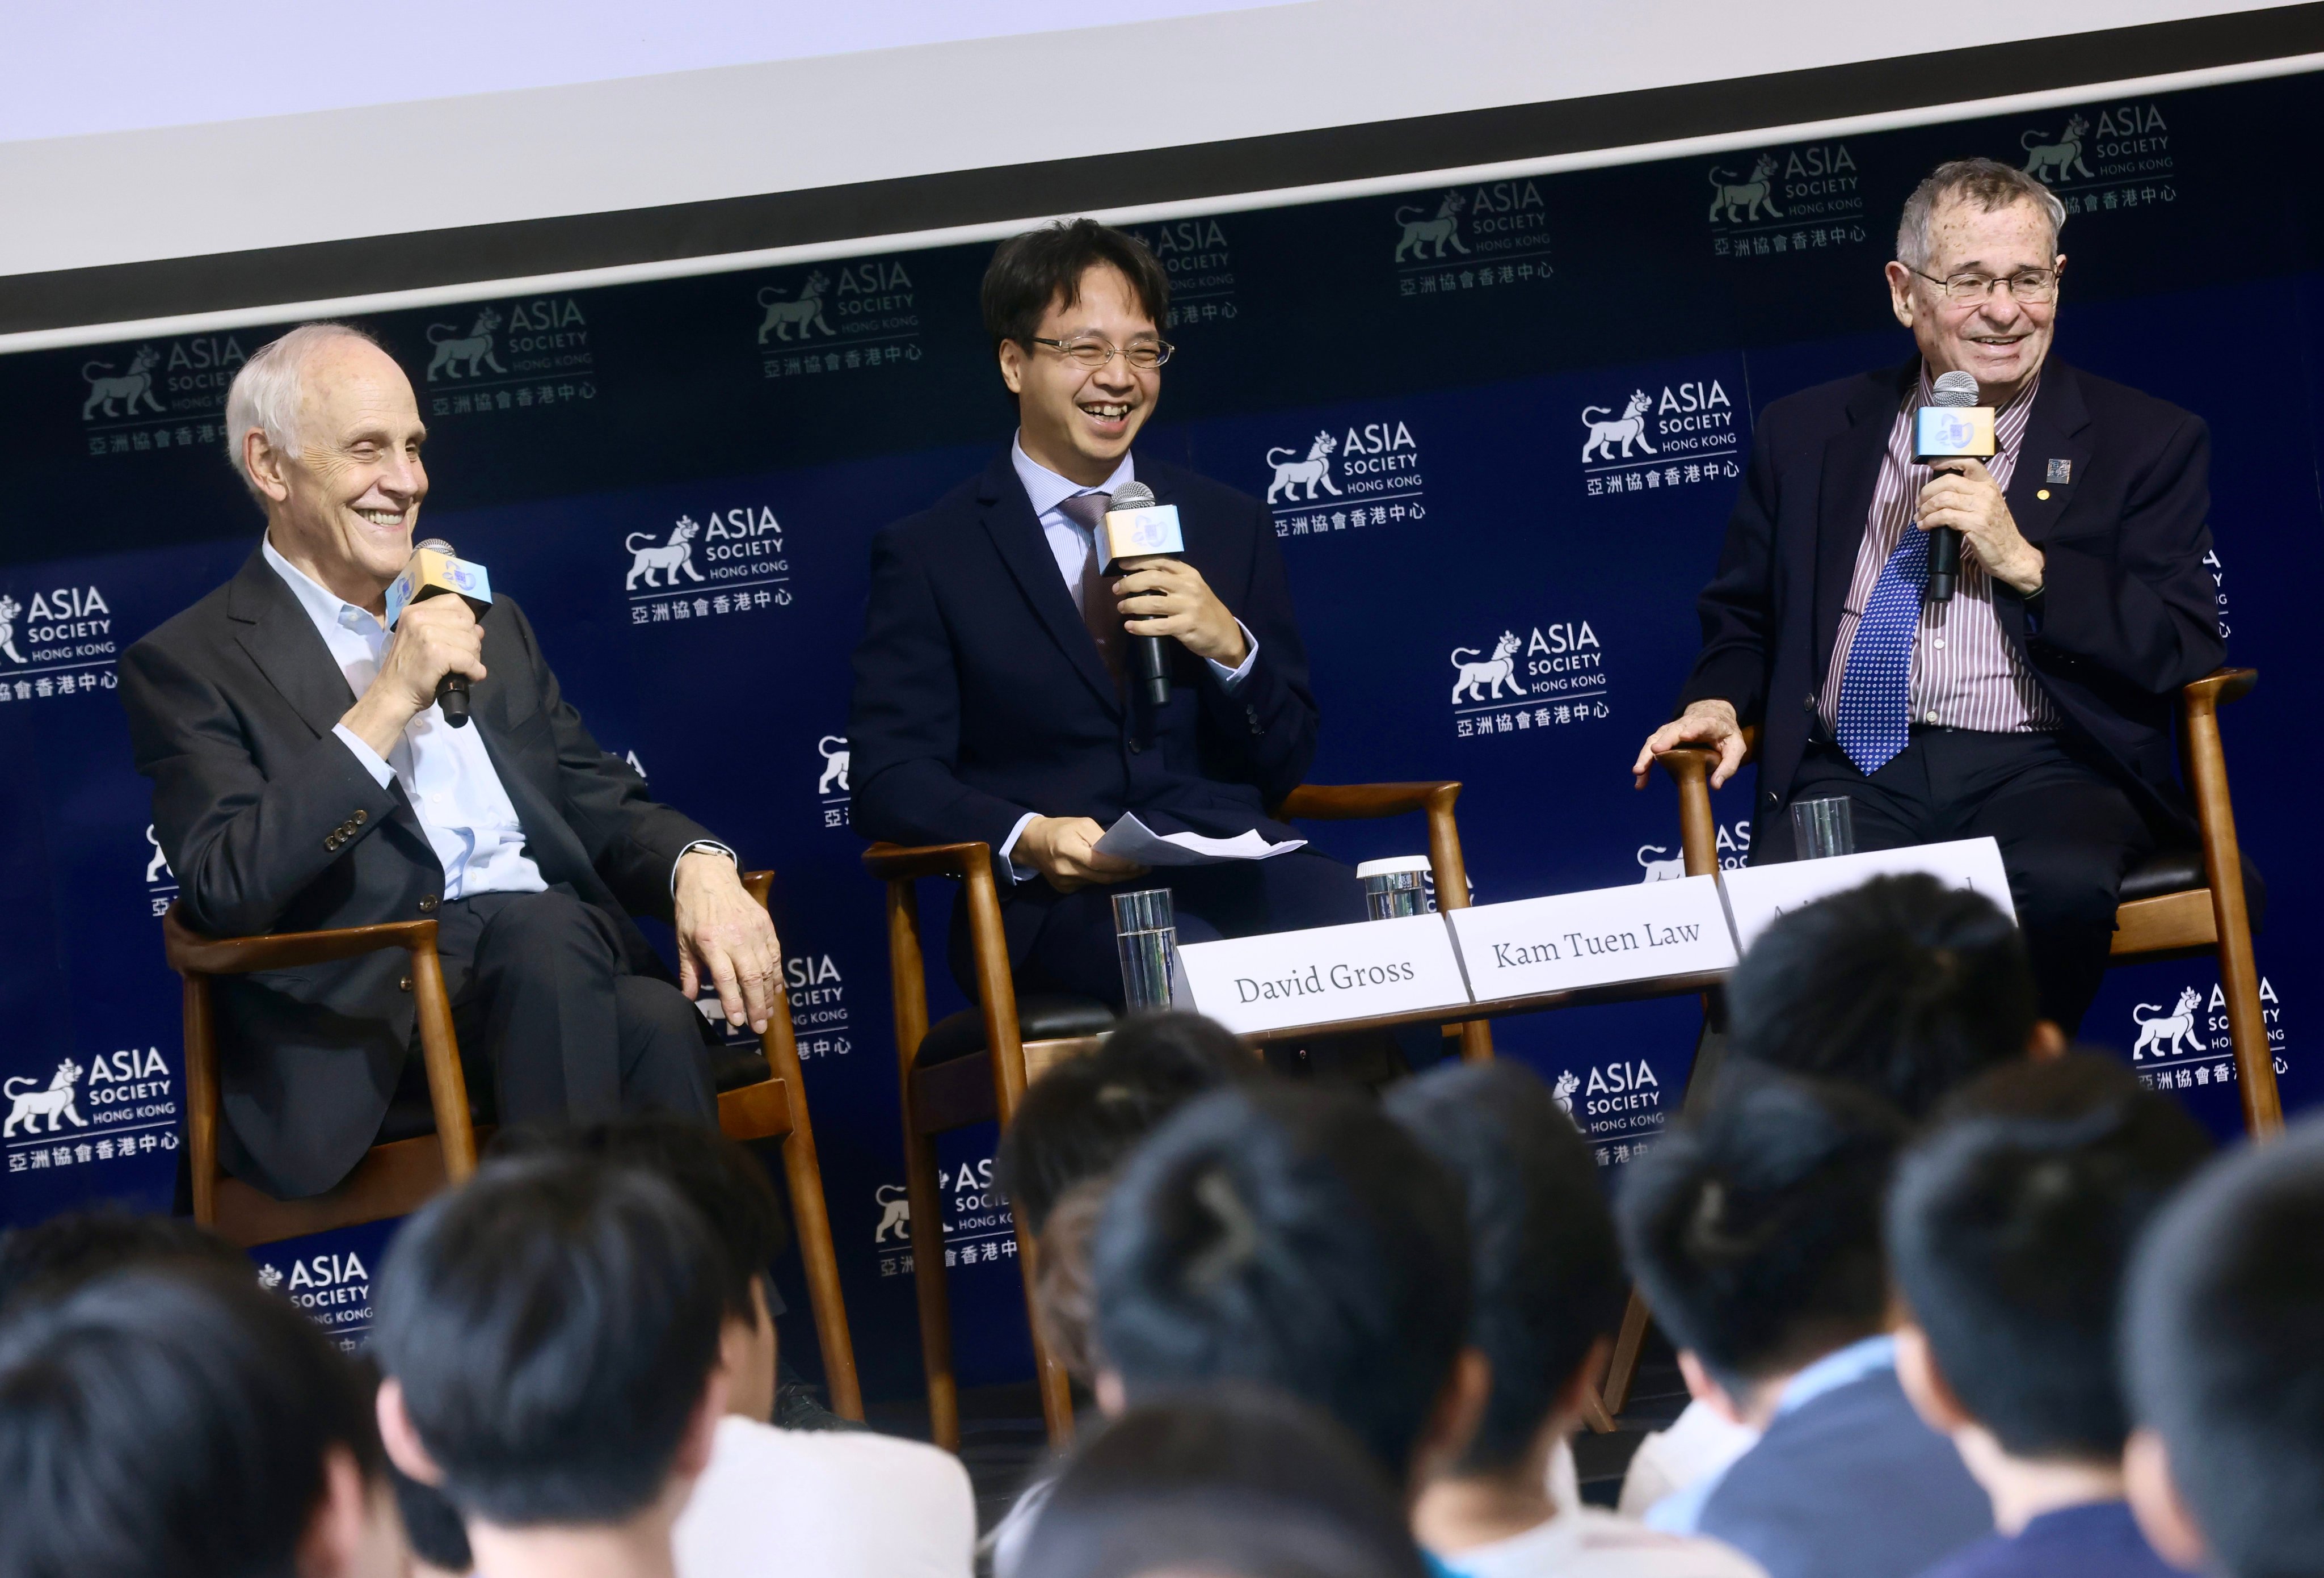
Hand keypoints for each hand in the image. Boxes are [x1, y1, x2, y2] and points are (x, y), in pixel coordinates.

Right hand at [340, 596, 484, 756]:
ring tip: (464, 669)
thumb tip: (479, 629)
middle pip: (467, 622)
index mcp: (414, 611)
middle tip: (465, 659)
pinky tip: (470, 677)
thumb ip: (447, 629)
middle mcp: (419, 617)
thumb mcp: (422, 640)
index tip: (464, 636)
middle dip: (472, 642)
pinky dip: (475, 671)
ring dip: (474, 658)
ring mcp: (426, 634)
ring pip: (471, 640)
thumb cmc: (409, 671)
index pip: (455, 602)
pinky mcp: (435, 653)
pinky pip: (469, 660)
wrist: (392, 695)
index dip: (467, 619)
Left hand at [673, 850, 781, 1032]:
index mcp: (712, 942)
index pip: (726, 979)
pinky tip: (777, 991)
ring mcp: (755, 931)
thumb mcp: (682, 941)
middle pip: (751, 978)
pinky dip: (777, 975)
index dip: (734, 1003)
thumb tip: (688, 999)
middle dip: (757, 1006)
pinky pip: (775, 955)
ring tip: (767, 1014)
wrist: (710, 876)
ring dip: (768, 995)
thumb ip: (689, 972)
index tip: (738, 1022)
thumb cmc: (692, 911)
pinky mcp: (766, 926)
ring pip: (767, 969)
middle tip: (759, 1027)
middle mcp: (736, 938)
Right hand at [1015, 815, 1147, 893]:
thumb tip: (1119, 852)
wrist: (1031, 843)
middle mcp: (1066, 871)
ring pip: (1098, 883)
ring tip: (1133, 870)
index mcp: (1068, 850)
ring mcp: (1065, 884)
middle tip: (1144, 869)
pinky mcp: (1064, 890)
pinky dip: (1101, 879)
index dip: (1122, 864)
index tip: (1140, 863)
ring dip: (1116, 877)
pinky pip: (1089, 885)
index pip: (1101, 862)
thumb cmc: (1059, 829)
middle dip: (1126, 873)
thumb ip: (1100, 838)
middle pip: (1103, 877)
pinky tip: (1111, 873)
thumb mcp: (1081, 823)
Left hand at [1111, 559, 1248, 666]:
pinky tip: (1129, 626)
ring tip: (1121, 608)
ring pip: (1152, 602)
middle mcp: (1188, 587)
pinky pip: (1157, 626)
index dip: (1138, 562)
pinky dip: (1140, 626)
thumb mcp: (1193, 588)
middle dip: (1130, 583)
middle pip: (1152, 579)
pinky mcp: (1185, 626)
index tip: (1121, 565)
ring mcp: (1188, 607)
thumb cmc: (1203, 609)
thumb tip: (1139, 577)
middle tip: (1117, 590)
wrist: (1225, 633)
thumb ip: (1172, 580)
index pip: (1160, 562)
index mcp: (1188, 574)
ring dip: (1131, 604)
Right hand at [1632, 699, 1744, 789]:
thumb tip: (1715, 786)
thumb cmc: (1726, 734)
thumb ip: (1729, 766)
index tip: (1685, 736)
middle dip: (1663, 741)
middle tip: (1655, 751)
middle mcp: (1687, 724)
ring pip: (1656, 738)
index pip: (1701, 725)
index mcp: (1709, 724)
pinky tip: (1640, 780)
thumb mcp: (1736, 748)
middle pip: (1672, 731)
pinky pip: (1651, 748)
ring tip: (1639, 771)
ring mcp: (1672, 729)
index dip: (1693, 730)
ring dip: (1646, 754)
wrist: (1712, 715)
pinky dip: (1645, 763)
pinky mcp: (1663, 737)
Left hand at [1916, 460, 2044, 594]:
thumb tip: (1940, 492)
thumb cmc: (1996, 532)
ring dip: (1925, 508)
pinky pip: (1944, 516)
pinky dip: (1929, 520)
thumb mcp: (1987, 507)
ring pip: (1943, 498)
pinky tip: (1924, 526)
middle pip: (1948, 481)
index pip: (1969, 463)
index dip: (1947, 461)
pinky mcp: (1975, 524)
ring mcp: (1982, 508)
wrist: (2013, 555)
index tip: (1932, 465)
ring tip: (1920, 517)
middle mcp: (1986, 492)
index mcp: (1989, 485)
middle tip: (1919, 504)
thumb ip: (1970, 495)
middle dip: (1927, 491)